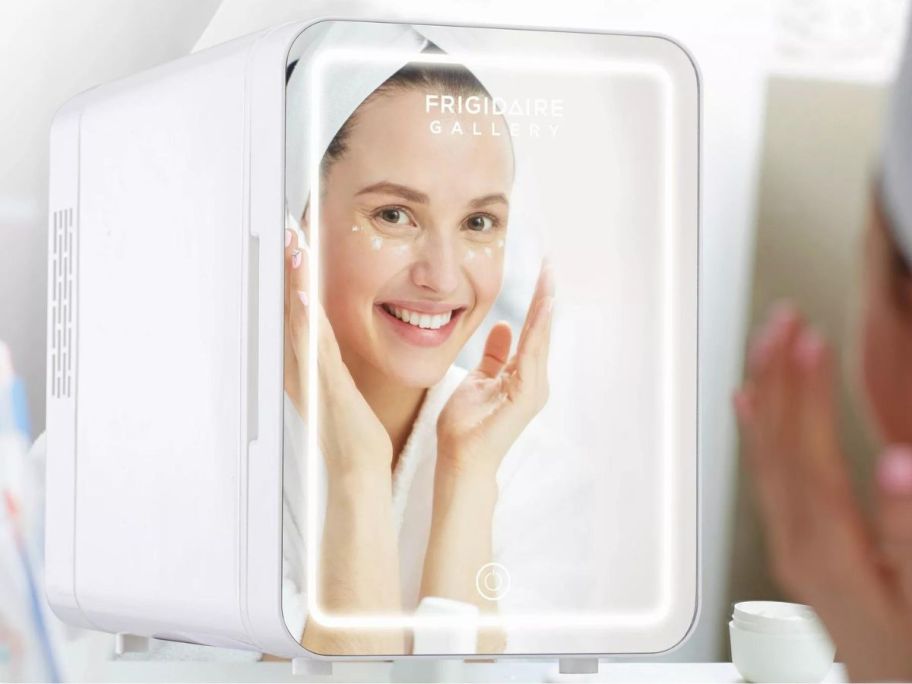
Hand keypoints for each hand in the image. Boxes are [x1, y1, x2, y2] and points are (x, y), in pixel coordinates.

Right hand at [284, 228, 391, 474]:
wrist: (357, 467)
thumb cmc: (352, 431)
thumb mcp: (340, 386)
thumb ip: (330, 360)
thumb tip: (326, 339)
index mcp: (306, 362)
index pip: (296, 309)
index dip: (292, 274)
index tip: (295, 240)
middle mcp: (302, 365)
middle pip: (290, 307)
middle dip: (287, 268)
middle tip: (286, 228)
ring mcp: (311, 373)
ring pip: (299, 318)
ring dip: (294, 281)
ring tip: (294, 246)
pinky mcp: (325, 384)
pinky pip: (313, 344)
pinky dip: (306, 317)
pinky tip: (304, 292)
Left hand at [436, 261, 554, 475]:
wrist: (460, 460)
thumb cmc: (466, 426)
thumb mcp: (479, 380)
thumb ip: (494, 356)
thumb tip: (503, 326)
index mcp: (522, 377)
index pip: (531, 333)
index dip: (536, 303)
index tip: (540, 274)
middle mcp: (533, 382)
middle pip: (542, 332)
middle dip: (546, 298)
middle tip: (550, 265)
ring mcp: (533, 390)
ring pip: (541, 339)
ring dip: (545, 307)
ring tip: (549, 277)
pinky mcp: (526, 396)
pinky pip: (532, 355)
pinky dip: (537, 331)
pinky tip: (541, 308)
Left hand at [734, 303, 911, 681]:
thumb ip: (908, 531)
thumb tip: (897, 464)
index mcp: (826, 549)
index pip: (806, 452)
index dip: (805, 392)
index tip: (808, 340)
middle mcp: (795, 542)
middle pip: (773, 444)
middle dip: (774, 375)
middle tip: (780, 320)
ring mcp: (791, 546)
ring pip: (763, 456)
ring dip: (762, 394)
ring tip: (766, 343)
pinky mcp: (796, 549)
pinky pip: (764, 480)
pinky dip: (755, 433)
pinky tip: (749, 404)